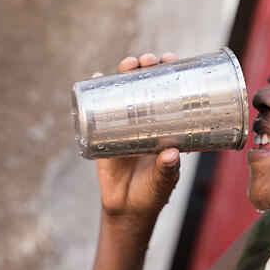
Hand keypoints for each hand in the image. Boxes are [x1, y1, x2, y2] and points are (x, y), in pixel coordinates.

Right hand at [94, 52, 180, 222]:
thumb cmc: (152, 194)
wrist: (126, 209)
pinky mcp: (104, 134)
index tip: (172, 60)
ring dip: (124, 73)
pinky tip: (98, 78)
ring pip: (123, 92)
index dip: (171, 75)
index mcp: (166, 127)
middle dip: (147, 68)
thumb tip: (171, 154)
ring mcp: (124, 125)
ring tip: (128, 64)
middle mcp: (146, 121)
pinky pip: (99, 110)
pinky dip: (96, 92)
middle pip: (146, 86)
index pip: (170, 94)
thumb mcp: (163, 181)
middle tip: (149, 61)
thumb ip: (167, 170)